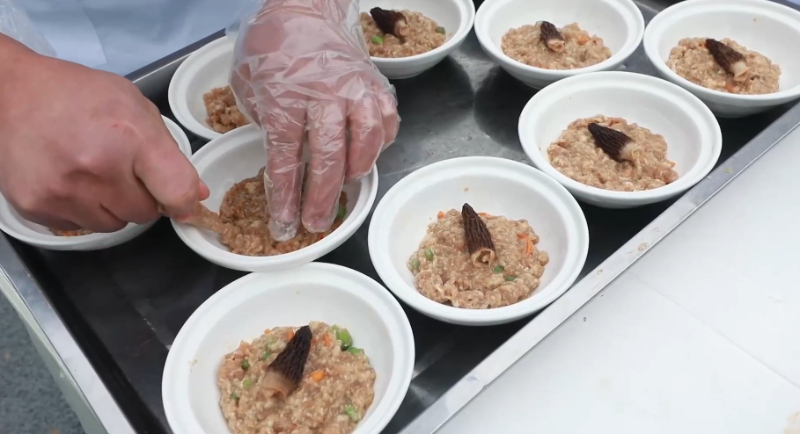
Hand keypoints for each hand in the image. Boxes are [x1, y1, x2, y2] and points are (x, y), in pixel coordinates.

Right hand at [0, 36, 207, 231]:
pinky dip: (82, 210)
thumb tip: (196, 193)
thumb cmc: (79, 96)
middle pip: (145, 214)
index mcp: (129, 137)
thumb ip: (170, 152)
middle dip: (142, 197)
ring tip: (94, 173)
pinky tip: (69, 179)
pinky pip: (80, 227)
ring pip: (114, 225)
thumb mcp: (136, 108)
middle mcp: (97, 168)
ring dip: (112, 206)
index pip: (176, 191)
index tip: (181, 201)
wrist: (12, 94)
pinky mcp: (37, 207)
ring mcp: (63, 191)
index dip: (184, 201)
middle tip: (123, 170)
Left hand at [230, 0, 398, 240]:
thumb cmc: (271, 48)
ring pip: (365, 140)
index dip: (286, 196)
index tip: (285, 223)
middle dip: (321, 198)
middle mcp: (324, 93)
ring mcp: (354, 88)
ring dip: (356, 171)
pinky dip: (380, 144)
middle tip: (316, 222)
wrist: (304, 8)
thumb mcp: (248, 83)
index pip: (286, 157)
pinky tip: (367, 157)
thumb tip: (279, 162)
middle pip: (327, 157)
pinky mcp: (375, 84)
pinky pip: (387, 122)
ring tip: (346, 188)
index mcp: (285, 95)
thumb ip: (263, 121)